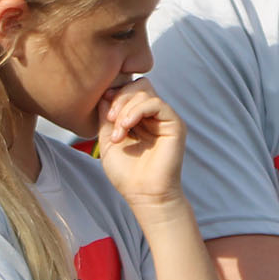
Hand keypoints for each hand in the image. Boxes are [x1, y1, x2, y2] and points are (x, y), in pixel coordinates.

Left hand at [95, 80, 186, 210]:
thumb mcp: (107, 139)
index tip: (103, 112)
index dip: (114, 94)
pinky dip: (137, 111)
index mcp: (140, 118)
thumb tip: (103, 94)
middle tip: (110, 119)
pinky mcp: (175, 125)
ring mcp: (165, 119)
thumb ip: (106, 116)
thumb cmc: (126, 173)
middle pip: (138, 85)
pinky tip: (126, 127)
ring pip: (145, 92)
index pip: (129, 90)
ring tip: (118, 131)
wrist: (143, 194)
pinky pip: (156, 104)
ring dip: (125, 108)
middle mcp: (154, 116)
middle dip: (119, 98)